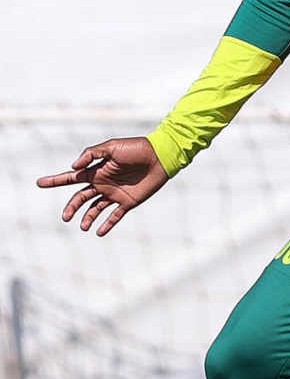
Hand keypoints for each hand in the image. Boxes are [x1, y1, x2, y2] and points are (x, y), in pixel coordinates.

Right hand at [36, 137, 168, 235]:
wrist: (159, 157)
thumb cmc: (136, 148)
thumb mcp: (111, 147)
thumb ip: (91, 154)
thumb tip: (74, 166)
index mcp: (96, 170)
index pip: (72, 178)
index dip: (55, 181)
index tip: (40, 183)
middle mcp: (103, 183)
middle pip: (81, 198)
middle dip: (71, 207)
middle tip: (65, 217)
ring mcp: (115, 194)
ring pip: (95, 209)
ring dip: (87, 218)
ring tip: (83, 226)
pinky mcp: (128, 202)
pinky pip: (115, 216)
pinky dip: (107, 224)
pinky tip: (99, 232)